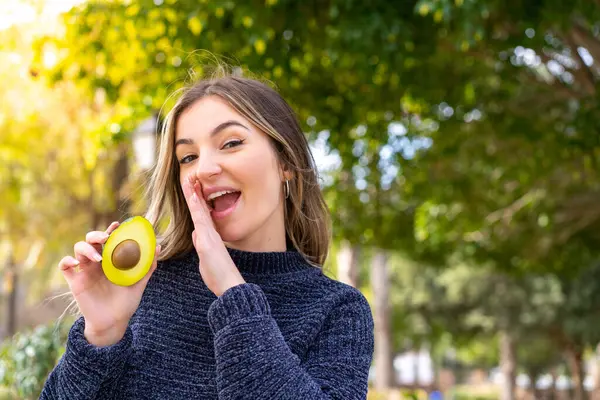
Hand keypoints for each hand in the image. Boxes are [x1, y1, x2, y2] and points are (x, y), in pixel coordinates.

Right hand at [58, 221, 159, 345]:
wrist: (113, 323)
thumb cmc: (126, 303)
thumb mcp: (139, 284)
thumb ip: (147, 267)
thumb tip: (159, 247)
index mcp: (111, 260)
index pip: (109, 239)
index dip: (111, 230)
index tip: (118, 225)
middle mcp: (97, 262)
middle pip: (91, 240)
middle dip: (96, 235)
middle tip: (105, 238)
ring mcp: (85, 271)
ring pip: (78, 249)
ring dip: (86, 248)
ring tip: (98, 258)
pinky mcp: (75, 282)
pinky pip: (65, 267)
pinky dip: (66, 261)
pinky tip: (76, 264)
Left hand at [182, 174, 245, 296]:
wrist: (230, 285)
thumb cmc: (218, 274)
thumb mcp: (205, 258)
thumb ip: (201, 245)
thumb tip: (196, 234)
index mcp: (208, 236)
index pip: (200, 214)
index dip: (195, 200)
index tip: (191, 187)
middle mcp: (210, 233)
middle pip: (199, 208)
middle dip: (194, 192)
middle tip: (189, 177)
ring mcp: (209, 235)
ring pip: (199, 210)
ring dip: (194, 195)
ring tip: (189, 180)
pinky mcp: (209, 240)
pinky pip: (201, 220)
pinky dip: (197, 207)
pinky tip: (193, 197)